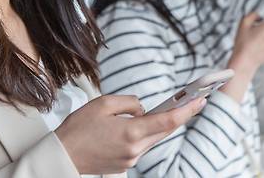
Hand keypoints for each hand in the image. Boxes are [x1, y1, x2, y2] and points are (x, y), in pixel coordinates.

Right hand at [56, 94, 204, 173]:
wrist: (62, 156)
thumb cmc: (79, 128)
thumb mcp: (103, 103)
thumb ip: (130, 102)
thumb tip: (142, 109)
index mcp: (132, 132)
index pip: (168, 121)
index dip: (187, 110)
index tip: (201, 100)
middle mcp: (135, 149)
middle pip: (165, 130)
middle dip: (180, 115)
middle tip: (195, 100)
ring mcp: (131, 159)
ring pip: (154, 138)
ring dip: (159, 124)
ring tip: (166, 109)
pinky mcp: (125, 164)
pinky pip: (142, 145)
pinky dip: (144, 133)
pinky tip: (138, 124)